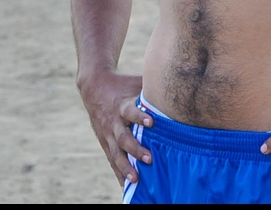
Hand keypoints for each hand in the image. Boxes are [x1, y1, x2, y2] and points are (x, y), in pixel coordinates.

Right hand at [78, 72, 151, 186]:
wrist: (93, 88)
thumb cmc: (123, 85)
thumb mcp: (135, 83)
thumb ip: (153, 87)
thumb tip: (177, 84)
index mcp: (122, 105)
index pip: (131, 111)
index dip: (140, 116)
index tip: (151, 122)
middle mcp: (114, 122)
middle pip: (123, 138)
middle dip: (136, 149)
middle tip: (150, 159)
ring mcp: (108, 134)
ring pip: (116, 153)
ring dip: (126, 167)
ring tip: (136, 179)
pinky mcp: (105, 143)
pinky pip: (112, 160)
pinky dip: (119, 173)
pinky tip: (126, 187)